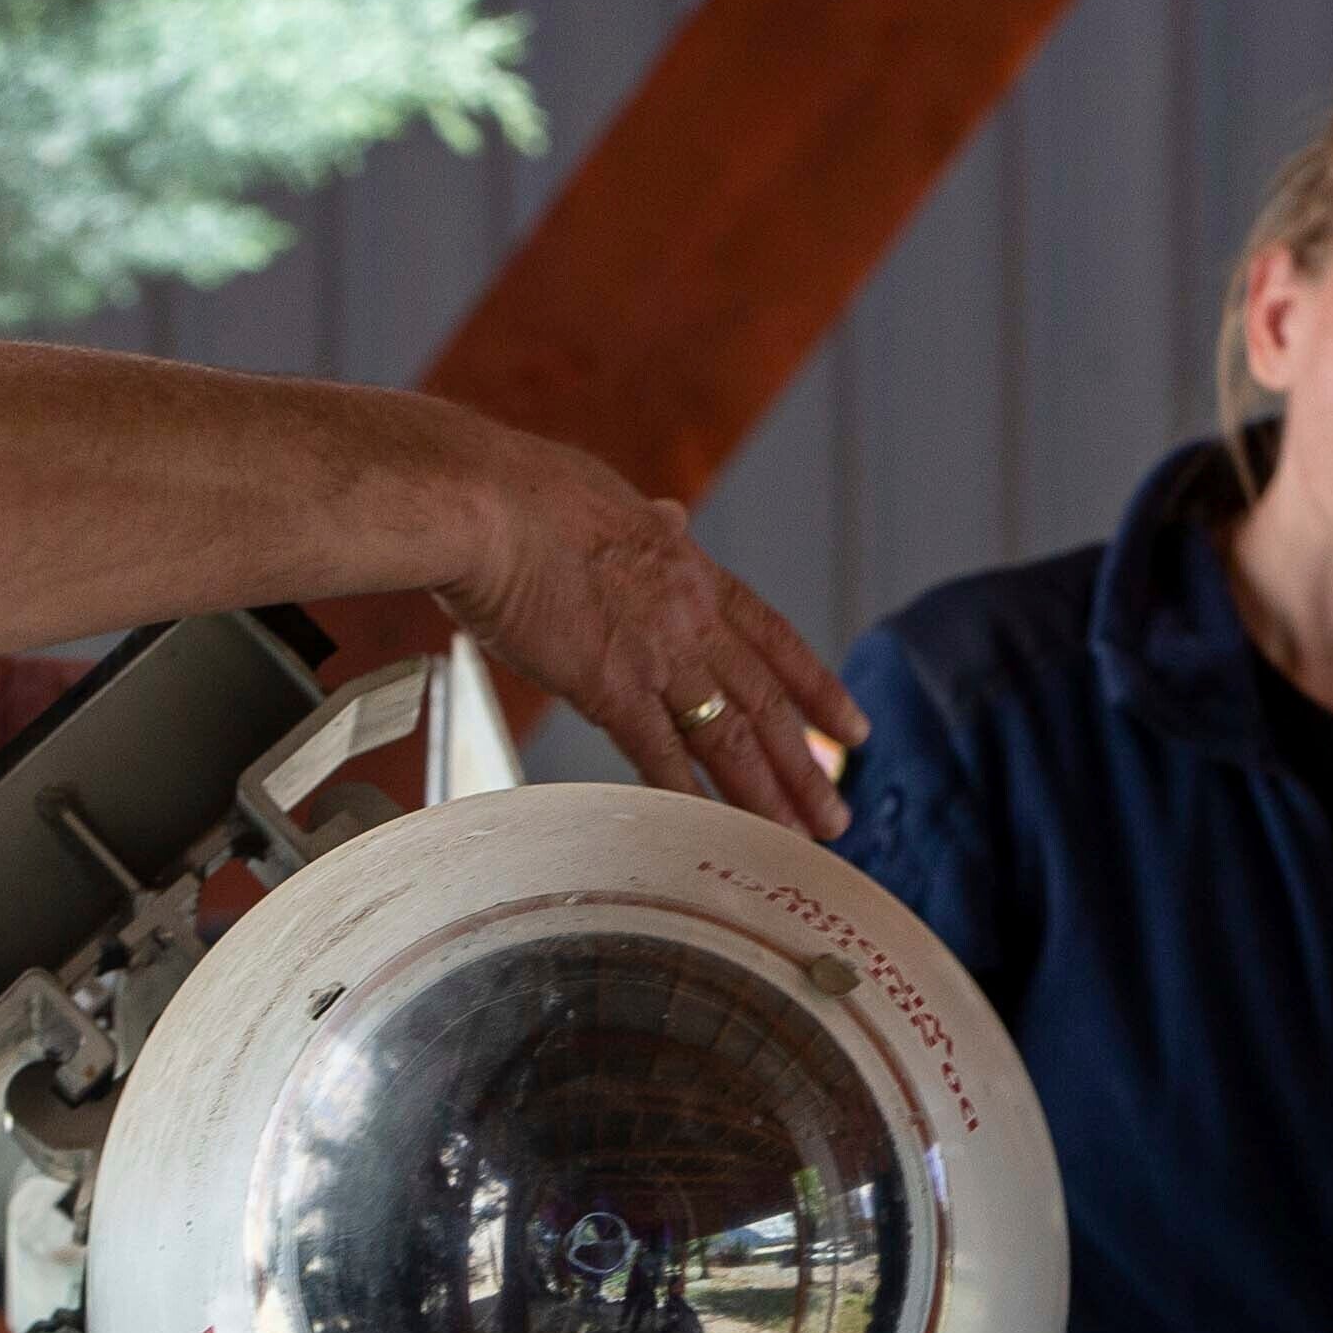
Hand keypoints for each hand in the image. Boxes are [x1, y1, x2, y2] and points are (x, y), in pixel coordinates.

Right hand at [443, 431, 860, 837]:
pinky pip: (658, 753)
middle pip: (765, 701)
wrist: (480, 502)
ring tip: (800, 840)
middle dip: (806, 765)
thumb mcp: (610, 497)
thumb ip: (649, 523)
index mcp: (690, 569)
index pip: (773, 639)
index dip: (816, 688)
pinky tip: (710, 831)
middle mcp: (688, 615)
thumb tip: (674, 515)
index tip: (852, 728)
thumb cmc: (523, 492)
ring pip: (729, 736)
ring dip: (768, 794)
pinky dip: (688, 797)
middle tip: (836, 817)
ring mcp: (653, 653)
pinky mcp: (607, 684)